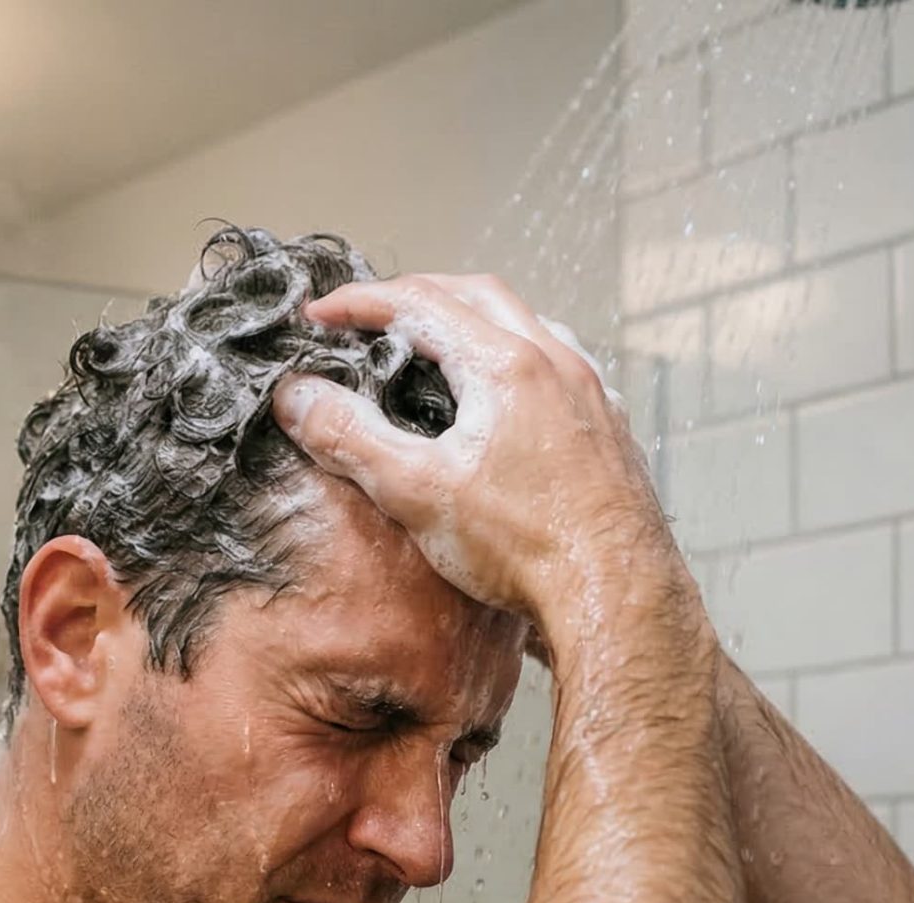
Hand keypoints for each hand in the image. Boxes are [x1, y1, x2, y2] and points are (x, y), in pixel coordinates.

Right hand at [271, 273, 679, 617]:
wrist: (618, 595)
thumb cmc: (525, 547)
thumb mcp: (417, 491)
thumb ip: (350, 436)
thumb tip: (296, 397)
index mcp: (506, 364)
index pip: (419, 303)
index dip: (358, 303)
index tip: (318, 317)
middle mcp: (557, 362)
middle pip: (477, 295)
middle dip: (417, 295)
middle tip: (371, 316)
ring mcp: (591, 392)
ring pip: (526, 324)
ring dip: (473, 321)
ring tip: (435, 346)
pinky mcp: (610, 428)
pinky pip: (560, 365)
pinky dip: (516, 359)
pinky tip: (504, 397)